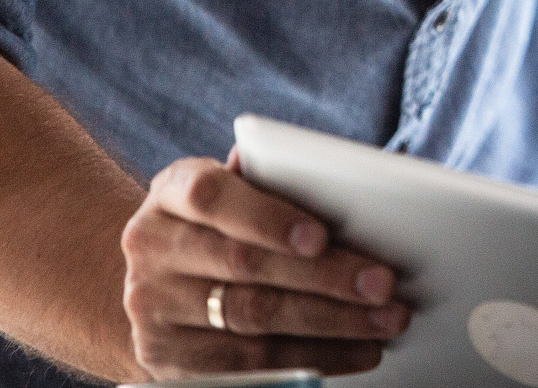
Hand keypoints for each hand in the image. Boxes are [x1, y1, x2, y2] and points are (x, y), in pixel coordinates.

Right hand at [120, 149, 408, 377]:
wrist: (155, 280)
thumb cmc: (218, 221)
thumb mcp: (229, 189)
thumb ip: (268, 178)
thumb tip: (327, 173)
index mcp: (171, 194)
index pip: (212, 197)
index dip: (267, 217)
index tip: (322, 236)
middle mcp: (153, 249)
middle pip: (245, 266)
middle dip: (324, 277)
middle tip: (383, 285)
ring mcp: (155, 308)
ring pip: (253, 320)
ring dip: (330, 325)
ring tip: (383, 322)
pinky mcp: (168, 358)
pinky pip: (249, 364)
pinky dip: (311, 359)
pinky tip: (356, 352)